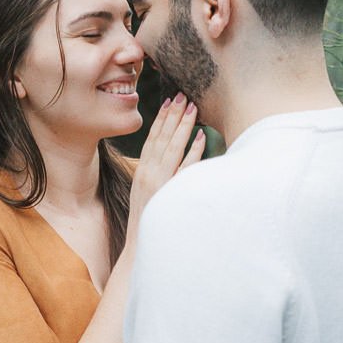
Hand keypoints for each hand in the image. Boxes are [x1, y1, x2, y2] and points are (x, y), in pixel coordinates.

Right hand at [129, 94, 204, 225]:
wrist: (140, 246)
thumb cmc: (146, 221)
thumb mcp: (145, 194)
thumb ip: (153, 176)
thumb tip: (166, 161)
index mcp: (142, 172)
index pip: (152, 139)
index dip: (160, 119)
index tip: (168, 102)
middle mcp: (149, 173)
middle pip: (162, 138)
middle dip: (172, 115)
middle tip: (182, 95)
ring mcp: (160, 182)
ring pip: (173, 147)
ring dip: (183, 126)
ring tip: (192, 108)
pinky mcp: (171, 192)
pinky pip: (186, 168)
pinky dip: (193, 151)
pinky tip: (201, 137)